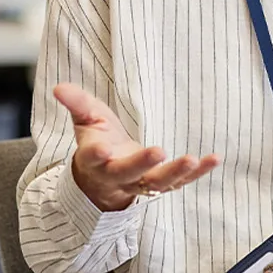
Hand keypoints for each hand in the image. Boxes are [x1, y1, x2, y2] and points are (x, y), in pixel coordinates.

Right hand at [54, 83, 220, 211]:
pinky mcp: (161, 185)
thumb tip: (58, 87)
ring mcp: (141, 183)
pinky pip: (181, 182)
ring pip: (158, 184)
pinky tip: (214, 159)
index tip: (102, 149)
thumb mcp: (85, 121)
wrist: (104, 181)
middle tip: (159, 152)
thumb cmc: (96, 143)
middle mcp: (118, 176)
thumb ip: (76, 103)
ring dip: (176, 173)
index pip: (94, 158)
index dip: (97, 154)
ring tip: (192, 160)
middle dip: (143, 164)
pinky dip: (198, 173)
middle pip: (129, 174)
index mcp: (96, 160)